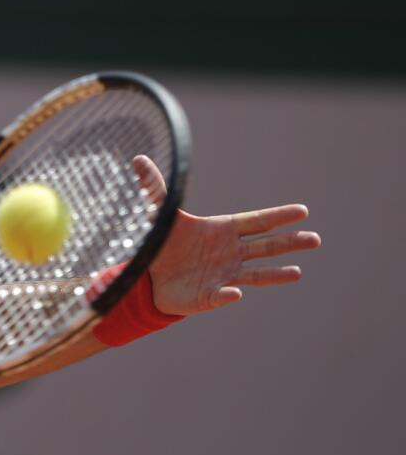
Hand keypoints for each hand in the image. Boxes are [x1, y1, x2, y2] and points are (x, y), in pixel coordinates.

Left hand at [133, 154, 321, 315]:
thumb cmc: (166, 243)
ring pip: (256, 273)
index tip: (302, 211)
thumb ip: (156, 189)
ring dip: (276, 274)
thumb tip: (139, 159)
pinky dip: (228, 294)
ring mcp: (225, 275)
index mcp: (224, 230)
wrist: (152, 276)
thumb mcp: (160, 216)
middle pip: (266, 246)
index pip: (256, 222)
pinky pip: (222, 294)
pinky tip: (236, 293)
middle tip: (314, 239)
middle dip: (289, 242)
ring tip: (297, 272)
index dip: (277, 216)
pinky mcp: (211, 295)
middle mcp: (231, 252)